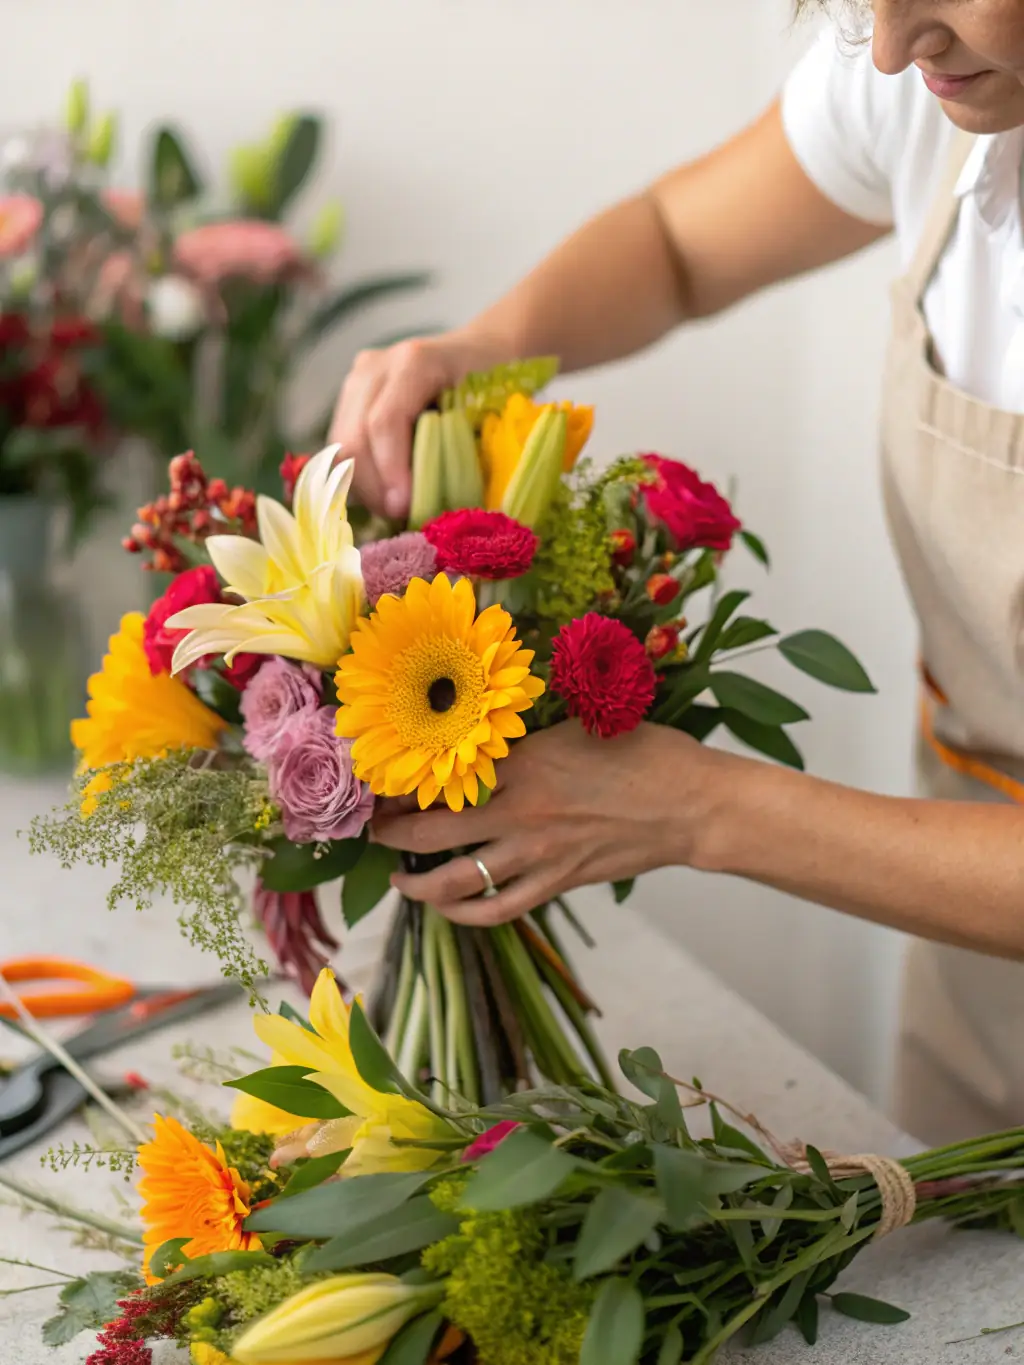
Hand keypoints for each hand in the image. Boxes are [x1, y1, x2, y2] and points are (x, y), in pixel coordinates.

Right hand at [328, 331, 501, 518]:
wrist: (481, 350)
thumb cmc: (495, 384)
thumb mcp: (493, 410)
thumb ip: (465, 448)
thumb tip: (441, 504)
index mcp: (416, 362)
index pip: (385, 421)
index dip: (389, 470)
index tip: (404, 508)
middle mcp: (377, 366)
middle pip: (354, 435)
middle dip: (373, 486)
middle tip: (399, 517)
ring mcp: (358, 379)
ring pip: (340, 444)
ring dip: (362, 486)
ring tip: (393, 509)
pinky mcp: (350, 397)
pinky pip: (341, 446)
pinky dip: (359, 476)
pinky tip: (384, 493)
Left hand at [371, 721, 721, 924]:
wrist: (692, 805)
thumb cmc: (644, 753)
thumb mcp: (578, 725)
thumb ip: (525, 737)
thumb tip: (479, 735)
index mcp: (523, 765)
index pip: (440, 779)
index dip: (401, 786)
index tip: (383, 784)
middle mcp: (521, 815)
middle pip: (432, 835)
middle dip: (392, 836)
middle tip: (375, 830)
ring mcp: (538, 856)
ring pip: (457, 883)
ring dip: (418, 886)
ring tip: (400, 879)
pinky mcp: (557, 885)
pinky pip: (497, 910)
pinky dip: (464, 915)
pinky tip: (449, 907)